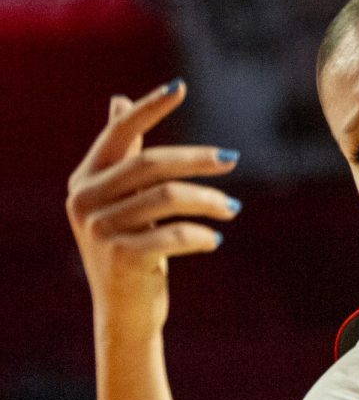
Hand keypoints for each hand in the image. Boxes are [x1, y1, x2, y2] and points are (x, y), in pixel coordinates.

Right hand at [66, 80, 240, 334]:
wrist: (124, 312)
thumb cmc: (131, 246)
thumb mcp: (121, 199)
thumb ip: (121, 154)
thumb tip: (117, 100)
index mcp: (84, 180)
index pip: (119, 133)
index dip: (150, 108)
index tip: (181, 87)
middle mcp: (84, 201)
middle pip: (150, 164)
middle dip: (197, 158)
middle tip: (232, 158)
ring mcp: (99, 230)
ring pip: (168, 198)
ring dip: (209, 200)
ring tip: (233, 209)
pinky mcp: (121, 258)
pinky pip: (174, 234)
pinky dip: (201, 234)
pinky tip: (215, 240)